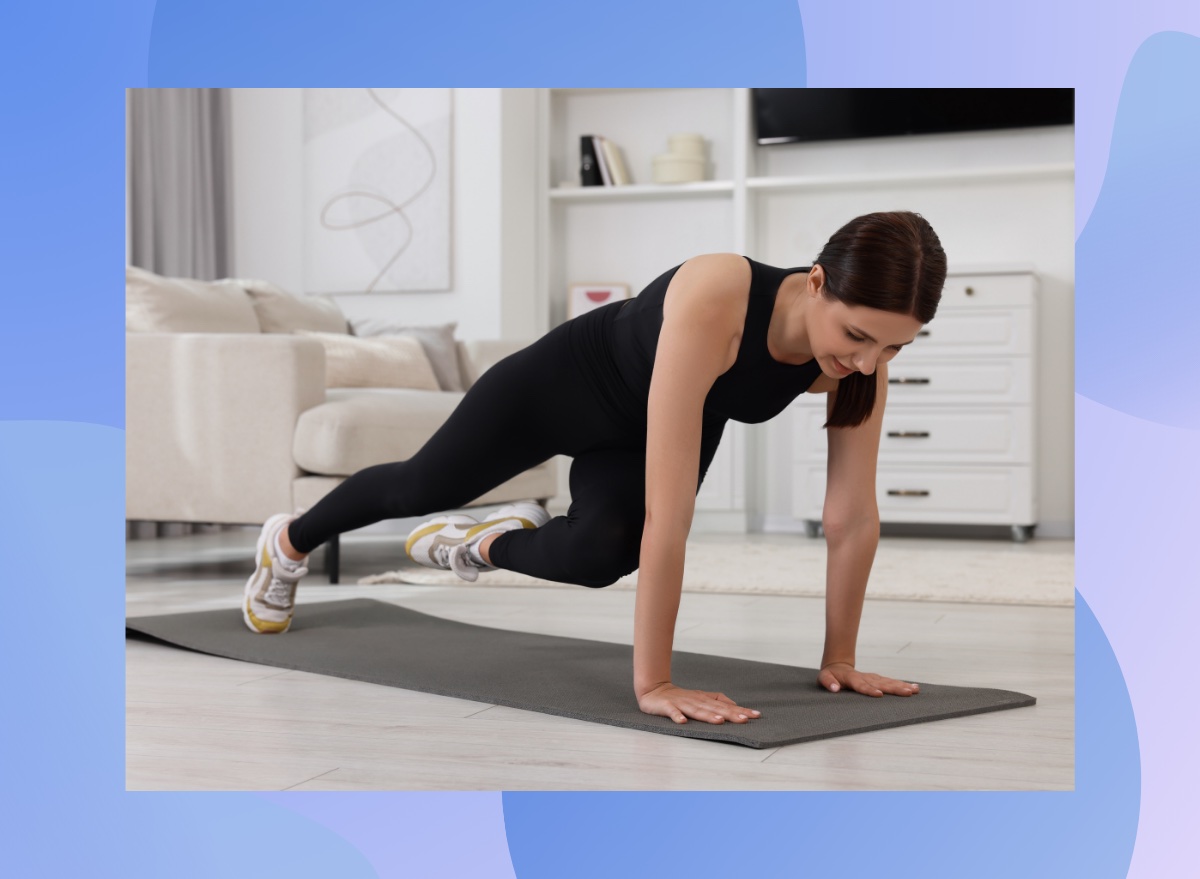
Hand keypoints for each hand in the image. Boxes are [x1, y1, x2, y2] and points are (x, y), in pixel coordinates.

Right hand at [636, 682, 761, 724]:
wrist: (653, 690)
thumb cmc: (680, 697)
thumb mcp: (700, 697)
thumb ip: (717, 700)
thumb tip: (735, 705)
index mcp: (704, 699)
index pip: (725, 706)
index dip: (740, 710)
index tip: (756, 715)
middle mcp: (695, 701)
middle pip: (715, 708)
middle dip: (729, 714)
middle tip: (744, 720)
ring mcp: (681, 703)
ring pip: (697, 710)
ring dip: (708, 716)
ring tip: (720, 721)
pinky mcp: (666, 706)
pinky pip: (672, 712)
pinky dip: (677, 716)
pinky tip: (682, 722)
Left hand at [818, 662, 919, 696]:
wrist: (837, 665)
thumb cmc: (830, 675)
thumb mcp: (823, 678)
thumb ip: (828, 682)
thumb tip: (834, 688)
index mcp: (852, 679)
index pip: (862, 685)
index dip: (870, 690)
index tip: (879, 694)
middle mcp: (865, 677)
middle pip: (881, 683)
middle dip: (894, 688)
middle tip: (908, 692)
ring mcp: (872, 678)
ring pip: (888, 682)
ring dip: (901, 686)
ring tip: (915, 690)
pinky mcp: (877, 679)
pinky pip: (890, 682)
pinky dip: (901, 684)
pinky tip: (913, 688)